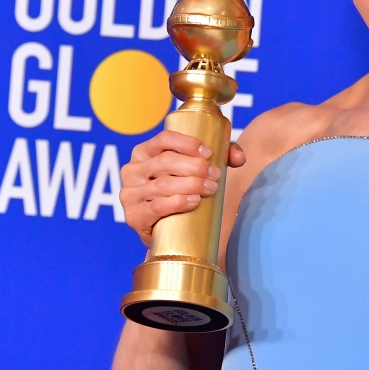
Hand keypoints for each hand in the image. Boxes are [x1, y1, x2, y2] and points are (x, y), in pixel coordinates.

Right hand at [119, 130, 246, 247]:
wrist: (167, 230)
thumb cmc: (181, 191)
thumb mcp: (195, 169)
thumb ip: (220, 156)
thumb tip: (238, 157)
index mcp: (144, 152)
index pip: (164, 139)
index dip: (188, 143)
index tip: (209, 153)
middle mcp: (132, 170)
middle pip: (166, 161)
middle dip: (196, 166)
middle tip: (216, 175)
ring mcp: (130, 194)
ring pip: (163, 185)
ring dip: (192, 185)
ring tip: (211, 188)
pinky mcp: (134, 216)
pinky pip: (157, 207)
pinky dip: (178, 203)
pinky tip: (195, 201)